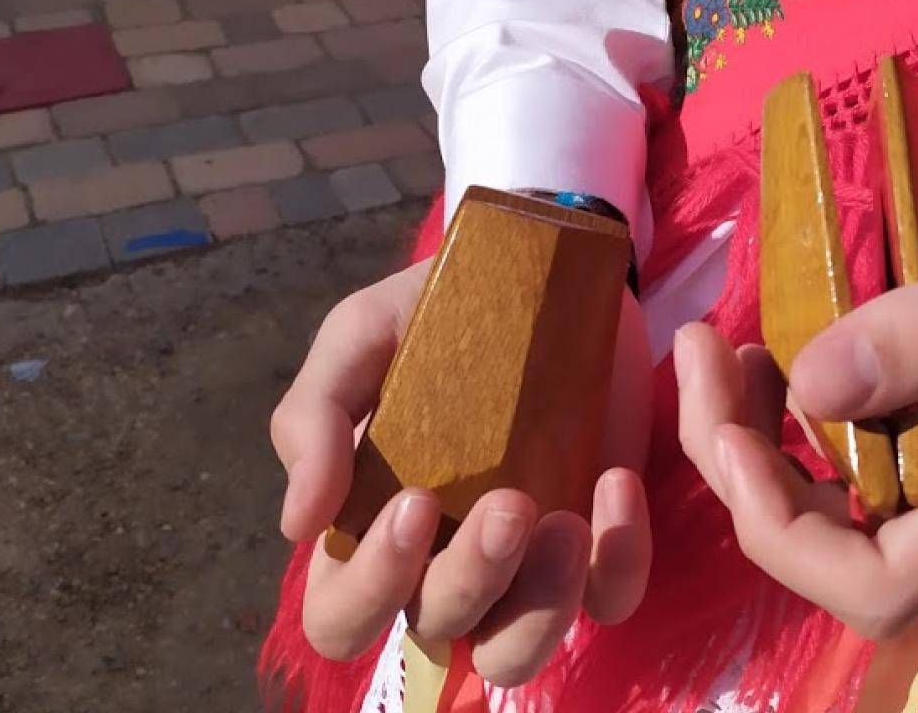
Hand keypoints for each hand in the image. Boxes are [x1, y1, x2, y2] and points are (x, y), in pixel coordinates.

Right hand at [271, 258, 653, 684]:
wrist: (541, 267)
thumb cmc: (435, 314)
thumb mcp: (360, 338)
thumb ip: (315, 416)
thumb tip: (299, 524)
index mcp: (370, 529)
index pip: (342, 615)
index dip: (370, 586)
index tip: (414, 503)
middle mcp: (441, 564)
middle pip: (438, 632)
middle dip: (470, 579)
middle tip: (507, 502)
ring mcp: (525, 563)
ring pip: (519, 649)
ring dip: (541, 604)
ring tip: (564, 520)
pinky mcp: (598, 541)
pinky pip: (611, 598)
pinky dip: (618, 562)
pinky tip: (614, 488)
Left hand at [676, 161, 917, 638]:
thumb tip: (813, 390)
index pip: (874, 584)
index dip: (776, 530)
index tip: (732, 420)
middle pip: (837, 554)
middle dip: (743, 472)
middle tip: (705, 355)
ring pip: (845, 511)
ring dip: (765, 445)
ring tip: (730, 348)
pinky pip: (874, 460)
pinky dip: (812, 416)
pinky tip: (795, 347)